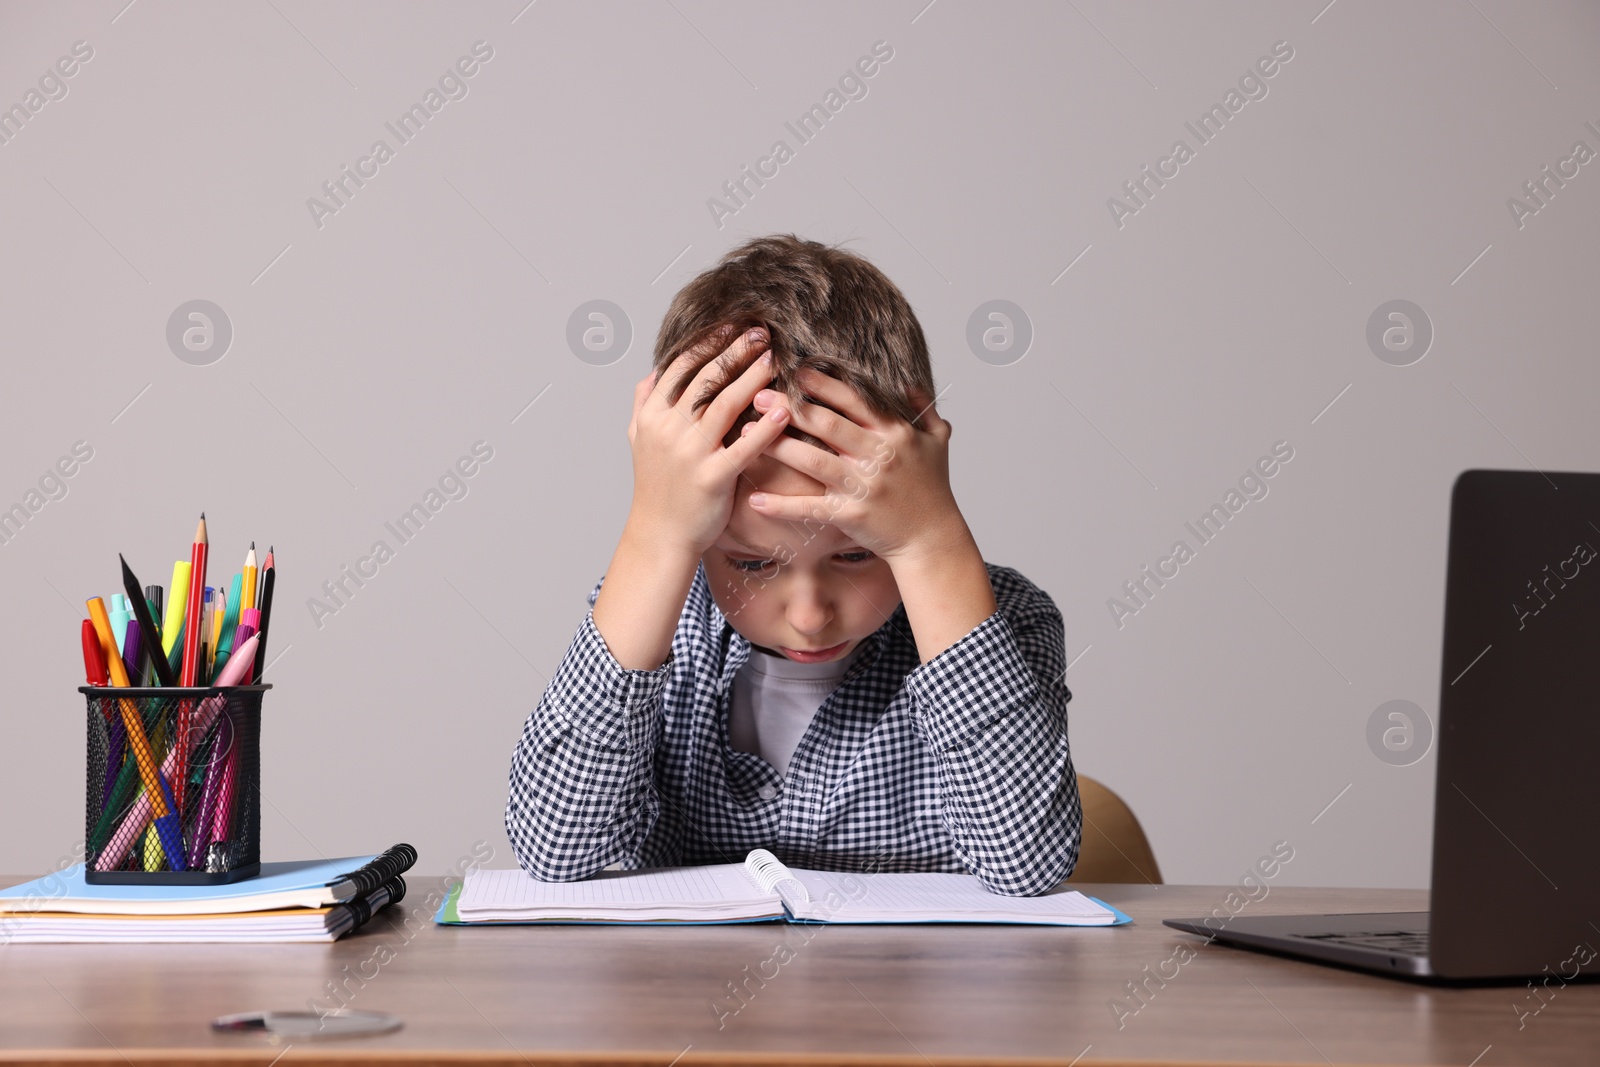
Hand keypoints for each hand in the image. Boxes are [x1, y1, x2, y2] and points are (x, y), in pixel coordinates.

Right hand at [625, 326, 791, 555]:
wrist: (660, 535)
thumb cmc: (656, 488)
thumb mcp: (638, 441)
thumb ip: (643, 404)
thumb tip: (651, 373)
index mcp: (652, 416)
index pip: (681, 368)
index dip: (708, 343)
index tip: (732, 324)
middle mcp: (668, 430)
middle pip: (705, 379)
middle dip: (734, 351)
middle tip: (762, 332)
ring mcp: (689, 454)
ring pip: (723, 405)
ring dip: (751, 378)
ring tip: (775, 359)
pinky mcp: (711, 479)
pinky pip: (742, 448)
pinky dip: (764, 428)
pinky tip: (785, 411)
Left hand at [748, 369, 966, 563]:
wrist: (932, 539)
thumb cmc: (933, 489)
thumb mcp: (937, 442)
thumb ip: (924, 409)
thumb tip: (909, 382)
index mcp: (896, 433)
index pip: (855, 400)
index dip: (824, 384)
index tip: (796, 370)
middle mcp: (879, 456)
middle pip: (827, 425)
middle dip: (790, 408)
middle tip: (759, 394)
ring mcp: (863, 487)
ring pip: (812, 461)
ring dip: (777, 446)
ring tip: (746, 433)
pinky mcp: (851, 516)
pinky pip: (810, 508)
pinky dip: (781, 505)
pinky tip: (755, 499)